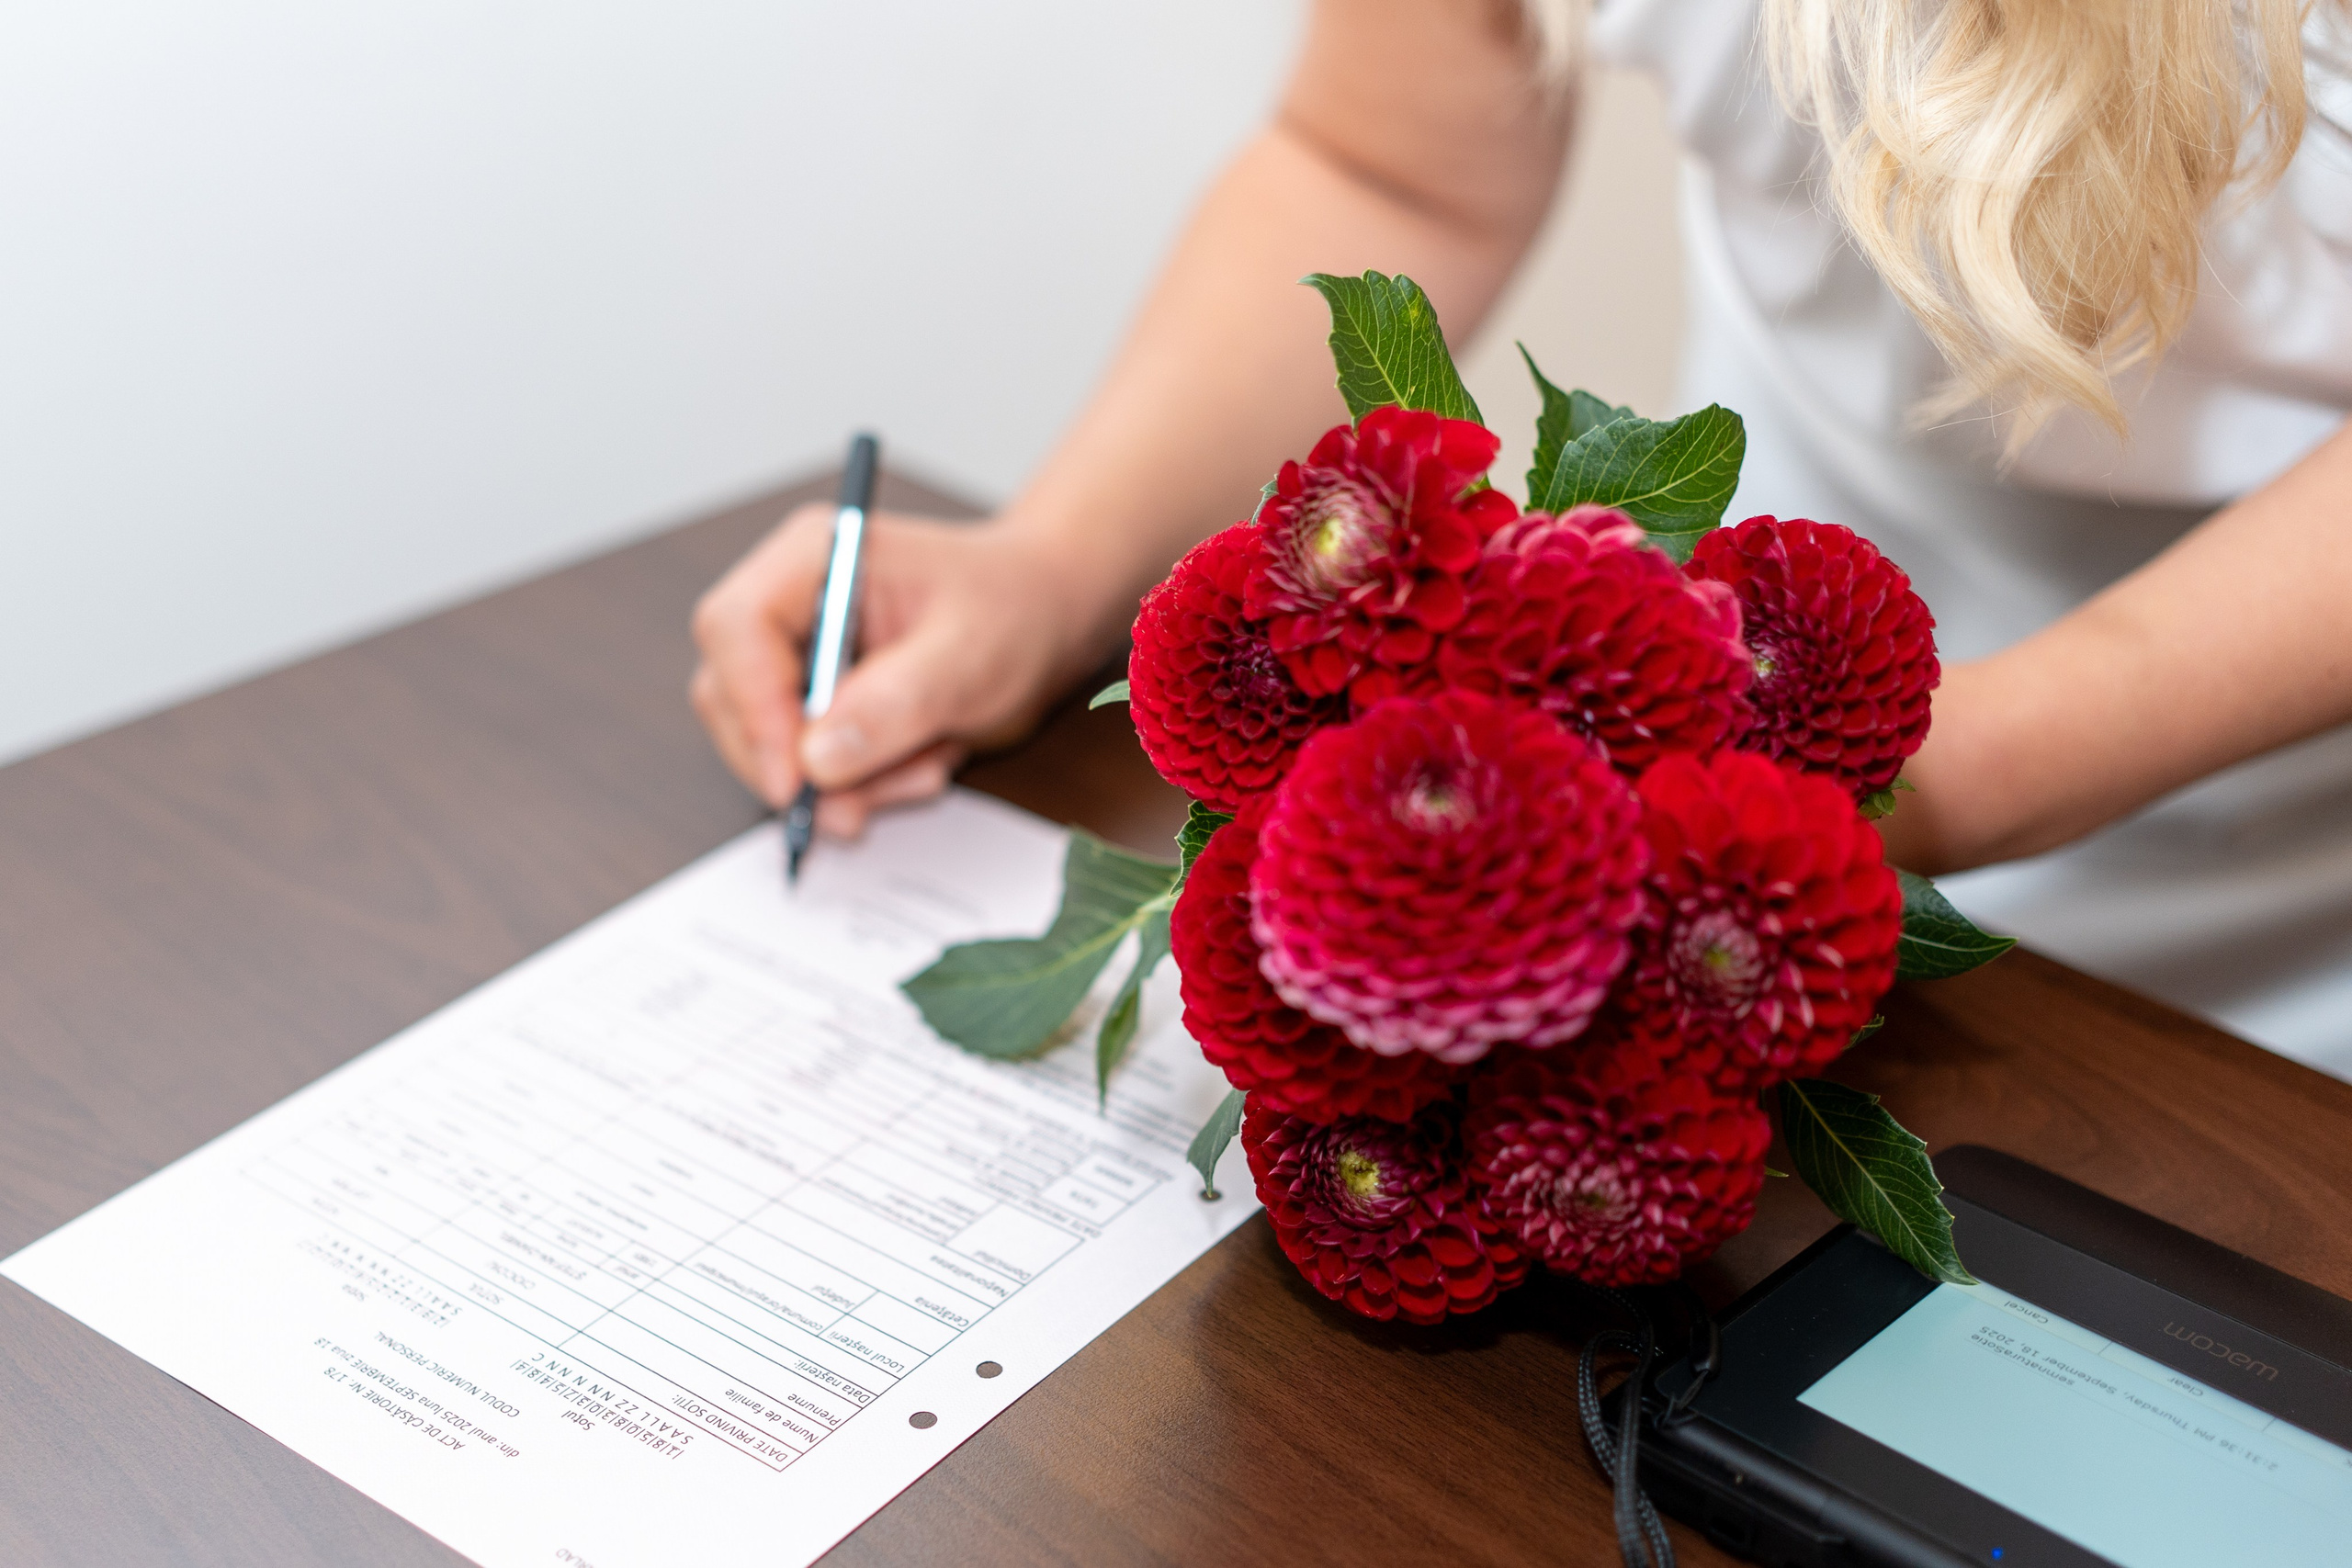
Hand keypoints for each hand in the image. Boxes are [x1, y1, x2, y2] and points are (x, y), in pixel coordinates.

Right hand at [690, 506, 1111, 835]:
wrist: (1049, 616)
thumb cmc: (1017, 609)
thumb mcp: (970, 657)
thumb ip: (895, 703)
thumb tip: (816, 759)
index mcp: (815, 558)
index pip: (736, 628)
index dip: (754, 708)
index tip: (796, 779)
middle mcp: (791, 601)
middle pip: (731, 695)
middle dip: (798, 763)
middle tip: (863, 804)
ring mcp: (800, 654)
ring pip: (769, 744)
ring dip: (842, 781)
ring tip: (926, 766)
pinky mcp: (817, 700)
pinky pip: (807, 765)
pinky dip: (861, 784)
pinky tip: (920, 761)